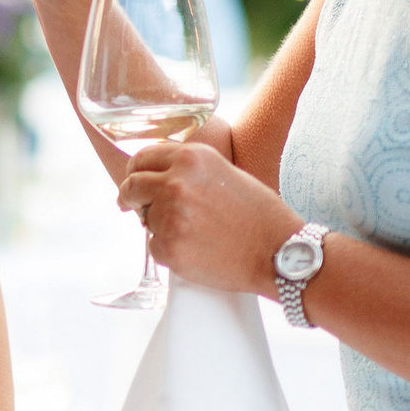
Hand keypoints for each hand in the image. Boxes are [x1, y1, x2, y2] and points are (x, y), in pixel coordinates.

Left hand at [115, 142, 301, 295]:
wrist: (279, 252)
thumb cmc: (258, 213)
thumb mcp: (224, 173)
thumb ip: (188, 170)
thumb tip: (153, 179)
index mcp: (191, 159)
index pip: (142, 158)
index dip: (135, 171)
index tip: (133, 181)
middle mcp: (175, 183)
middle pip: (131, 186)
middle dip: (130, 197)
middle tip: (132, 206)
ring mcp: (169, 217)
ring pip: (144, 219)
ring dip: (159, 226)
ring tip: (195, 233)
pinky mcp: (168, 248)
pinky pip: (154, 246)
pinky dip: (169, 250)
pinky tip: (197, 250)